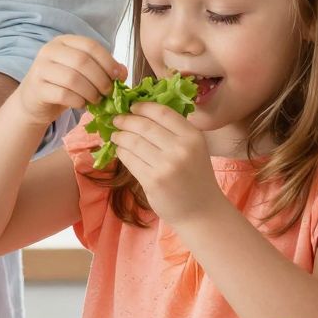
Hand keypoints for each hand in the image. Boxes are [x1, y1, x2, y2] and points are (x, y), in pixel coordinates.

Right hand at [16, 35, 122, 127]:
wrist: (34, 100)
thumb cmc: (63, 83)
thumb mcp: (83, 72)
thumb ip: (103, 68)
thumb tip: (123, 72)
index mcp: (63, 41)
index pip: (90, 45)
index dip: (108, 61)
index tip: (119, 77)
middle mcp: (49, 51)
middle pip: (82, 61)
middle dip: (100, 79)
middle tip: (108, 92)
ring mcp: (40, 68)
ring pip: (72, 79)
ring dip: (90, 92)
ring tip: (96, 100)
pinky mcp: (37, 88)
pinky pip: (63, 94)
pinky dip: (78, 101)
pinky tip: (81, 104)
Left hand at [106, 103, 223, 224]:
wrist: (201, 210)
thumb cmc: (194, 176)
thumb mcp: (194, 149)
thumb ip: (174, 131)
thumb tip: (141, 112)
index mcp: (193, 136)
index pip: (162, 112)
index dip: (143, 107)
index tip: (132, 107)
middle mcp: (181, 149)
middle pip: (143, 125)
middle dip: (126, 120)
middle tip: (117, 120)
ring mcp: (166, 166)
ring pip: (133, 142)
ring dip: (120, 136)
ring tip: (116, 136)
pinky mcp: (153, 181)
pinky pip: (129, 159)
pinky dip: (121, 152)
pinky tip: (121, 151)